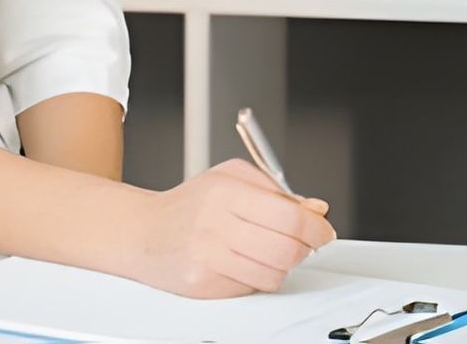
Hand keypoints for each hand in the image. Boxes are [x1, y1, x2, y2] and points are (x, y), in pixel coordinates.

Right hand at [131, 160, 335, 297]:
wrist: (143, 232)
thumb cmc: (190, 203)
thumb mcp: (231, 177)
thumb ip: (277, 190)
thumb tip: (315, 209)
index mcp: (226, 192)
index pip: (290, 217)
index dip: (316, 228)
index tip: (323, 231)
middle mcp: (215, 225)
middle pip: (286, 249)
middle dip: (305, 249)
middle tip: (304, 243)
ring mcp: (208, 258)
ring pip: (273, 274)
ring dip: (283, 266)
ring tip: (271, 251)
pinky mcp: (202, 285)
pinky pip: (251, 288)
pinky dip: (259, 278)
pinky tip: (246, 263)